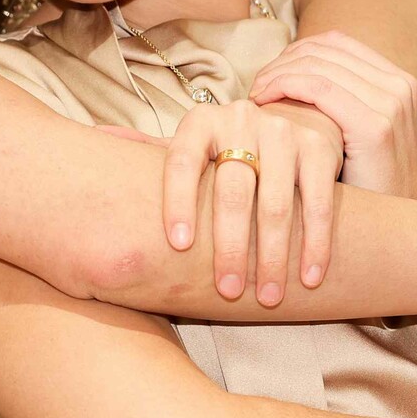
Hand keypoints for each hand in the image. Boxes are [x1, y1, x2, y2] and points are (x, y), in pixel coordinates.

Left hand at [159, 98, 343, 303]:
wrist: (287, 123)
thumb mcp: (188, 148)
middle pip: (232, 191)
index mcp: (199, 123)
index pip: (182, 162)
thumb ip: (148, 150)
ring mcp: (283, 132)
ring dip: (273, 256)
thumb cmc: (222, 153)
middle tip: (226, 291)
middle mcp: (240, 120)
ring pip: (277, 203)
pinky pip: (319, 202)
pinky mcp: (319, 148)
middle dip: (230, 247)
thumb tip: (97, 138)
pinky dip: (316, 244)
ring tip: (267, 297)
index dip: (178, 203)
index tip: (179, 246)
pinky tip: (309, 278)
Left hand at [250, 31, 416, 197]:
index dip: (294, 53)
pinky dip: (284, 87)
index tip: (267, 77)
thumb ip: (335, 103)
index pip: (334, 43)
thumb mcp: (352, 135)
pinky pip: (319, 87)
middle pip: (323, 49)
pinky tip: (263, 105)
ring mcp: (390, 102)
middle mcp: (397, 83)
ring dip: (277, 74)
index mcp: (394, 80)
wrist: (394, 230)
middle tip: (255, 87)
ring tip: (255, 97)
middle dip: (281, 63)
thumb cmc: (363, 186)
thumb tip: (284, 79)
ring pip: (316, 63)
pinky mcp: (375, 125)